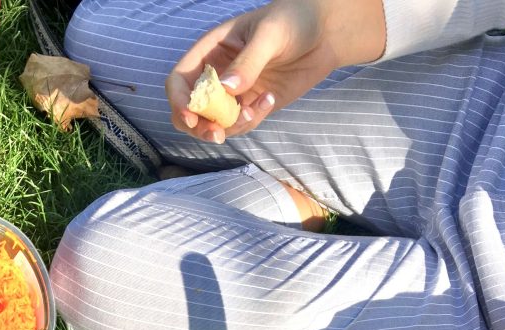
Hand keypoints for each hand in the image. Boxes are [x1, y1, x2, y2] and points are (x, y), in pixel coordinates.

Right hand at [165, 0, 385, 143]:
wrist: (324, 33)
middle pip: (189, 110)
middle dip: (199, 127)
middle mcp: (216, 74)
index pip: (179, 80)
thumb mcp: (269, 35)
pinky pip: (241, 125)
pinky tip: (270, 100)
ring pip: (214, 124)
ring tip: (257, 107)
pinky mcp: (251, 106)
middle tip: (218, 135)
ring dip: (231, 126)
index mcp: (210, 51)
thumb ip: (248, 62)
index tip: (193, 116)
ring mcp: (233, 93)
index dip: (179, 100)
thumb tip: (227, 90)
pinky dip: (252, 121)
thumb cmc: (293, 20)